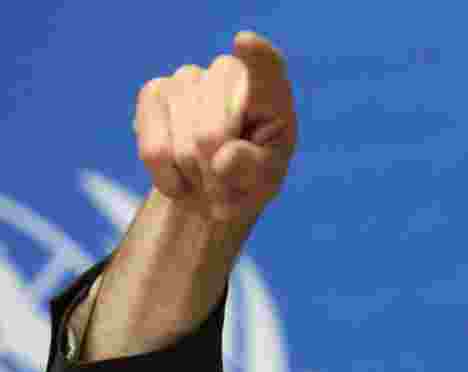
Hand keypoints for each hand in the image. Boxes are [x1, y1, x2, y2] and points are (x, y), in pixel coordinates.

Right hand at [133, 31, 297, 221]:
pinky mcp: (153, 92)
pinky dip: (168, 177)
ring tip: (206, 175)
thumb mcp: (265, 181)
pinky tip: (180, 174)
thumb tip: (223, 159)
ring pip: (183, 148)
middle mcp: (229, 73)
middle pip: (211, 135)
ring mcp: (187, 77)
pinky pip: (155, 151)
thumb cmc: (250, 178)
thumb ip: (252, 170)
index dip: (255, 57)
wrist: (211, 187)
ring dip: (195, 177)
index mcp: (271, 92)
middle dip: (215, 174)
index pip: (266, 67)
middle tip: (226, 184)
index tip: (244, 43)